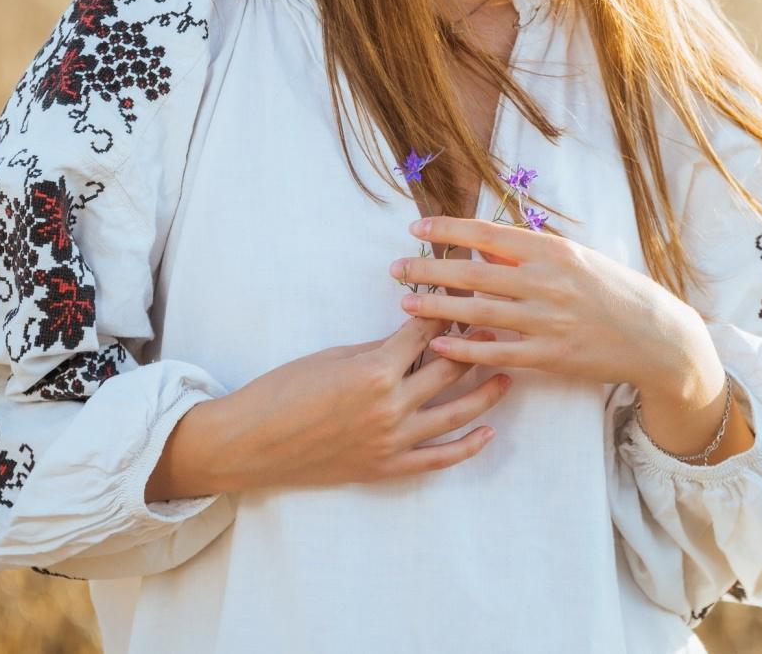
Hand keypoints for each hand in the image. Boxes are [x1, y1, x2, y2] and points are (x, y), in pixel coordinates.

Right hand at [203, 315, 512, 491]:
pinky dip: (467, 446)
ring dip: (485, 391)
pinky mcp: (387, 467)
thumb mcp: (334, 356)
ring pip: (455, 412)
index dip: (447, 310)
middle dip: (475, 342)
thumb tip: (416, 334)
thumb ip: (380, 348)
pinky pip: (439, 459)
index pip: (426, 333)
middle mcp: (392, 406)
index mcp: (376, 370)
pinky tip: (488, 432)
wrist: (253, 442)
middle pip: (449, 368)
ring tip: (508, 372)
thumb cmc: (284, 390)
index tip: (466, 295)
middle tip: (496, 326)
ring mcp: (393, 441)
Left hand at [392, 215, 709, 393]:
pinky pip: (497, 352)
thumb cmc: (614, 291)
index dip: (448, 230)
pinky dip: (465, 349)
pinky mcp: (550, 357)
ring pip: (478, 313)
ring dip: (436, 308)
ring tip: (405, 301)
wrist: (656, 337)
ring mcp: (547, 321)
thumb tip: (481, 246)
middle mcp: (547, 282)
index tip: (417, 229)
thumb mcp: (576, 258)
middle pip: (474, 273)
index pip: (488, 234)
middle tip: (396, 267)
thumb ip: (529, 252)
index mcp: (553, 250)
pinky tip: (439, 345)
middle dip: (429, 269)